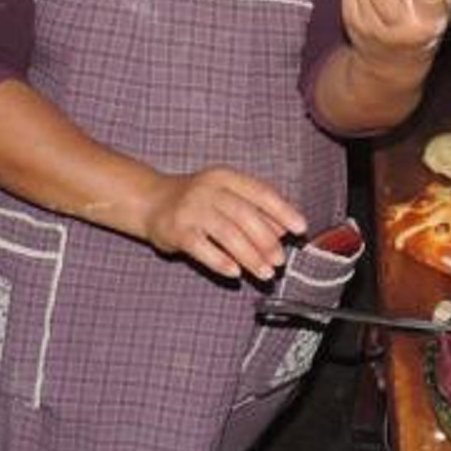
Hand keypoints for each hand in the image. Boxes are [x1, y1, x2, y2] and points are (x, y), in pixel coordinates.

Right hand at [134, 165, 306, 280]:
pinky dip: (220, 261)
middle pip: (245, 215)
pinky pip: (202, 248)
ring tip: (265, 273)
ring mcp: (191, 209)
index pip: (261, 192)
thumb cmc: (197, 201)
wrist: (150, 201)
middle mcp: (209, 189)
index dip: (283, 211)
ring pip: (227, 234)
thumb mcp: (226, 196)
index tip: (300, 228)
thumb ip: (254, 209)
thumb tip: (283, 230)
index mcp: (226, 178)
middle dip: (267, 241)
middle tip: (280, 260)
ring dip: (250, 256)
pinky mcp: (176, 230)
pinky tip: (235, 273)